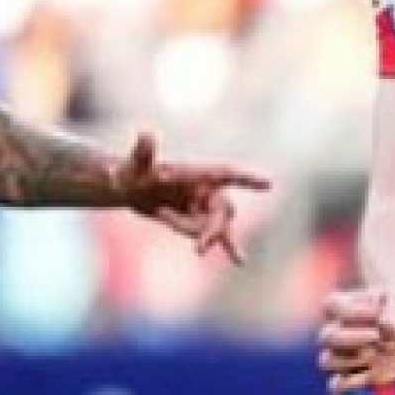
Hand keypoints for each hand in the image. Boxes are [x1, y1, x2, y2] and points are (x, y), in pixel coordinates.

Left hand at [114, 131, 270, 262]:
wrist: (126, 189)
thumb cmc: (130, 172)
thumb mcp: (135, 165)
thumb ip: (143, 152)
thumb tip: (146, 134)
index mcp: (195, 172)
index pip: (226, 174)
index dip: (247, 179)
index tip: (268, 184)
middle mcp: (204, 187)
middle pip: (222, 210)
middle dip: (214, 229)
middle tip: (200, 247)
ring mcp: (203, 205)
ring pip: (212, 226)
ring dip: (194, 231)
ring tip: (180, 231)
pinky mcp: (198, 220)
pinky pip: (217, 235)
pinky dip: (229, 247)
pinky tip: (241, 261)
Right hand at [317, 286, 394, 394]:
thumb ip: (394, 311)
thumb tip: (386, 334)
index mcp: (344, 305)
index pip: (331, 305)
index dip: (353, 311)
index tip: (378, 310)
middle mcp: (337, 331)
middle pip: (327, 336)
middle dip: (354, 338)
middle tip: (378, 337)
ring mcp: (342, 357)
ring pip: (327, 362)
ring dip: (353, 361)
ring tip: (375, 354)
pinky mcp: (353, 379)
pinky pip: (337, 387)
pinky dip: (352, 384)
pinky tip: (372, 376)